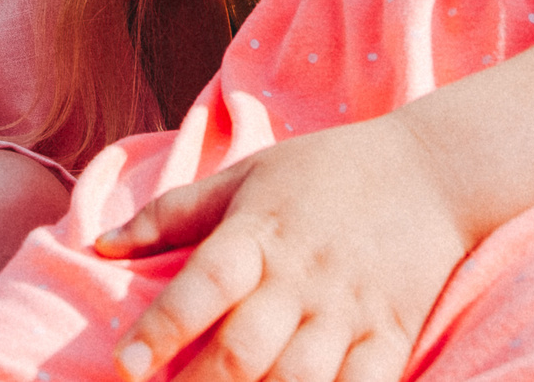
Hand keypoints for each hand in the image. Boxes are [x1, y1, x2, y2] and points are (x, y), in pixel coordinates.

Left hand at [95, 116, 471, 381]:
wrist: (434, 171)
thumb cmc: (325, 172)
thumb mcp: (246, 176)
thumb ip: (172, 215)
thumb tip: (99, 246)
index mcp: (259, 232)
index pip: (203, 284)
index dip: (161, 329)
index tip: (124, 367)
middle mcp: (302, 277)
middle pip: (244, 350)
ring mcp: (350, 312)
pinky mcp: (391, 338)